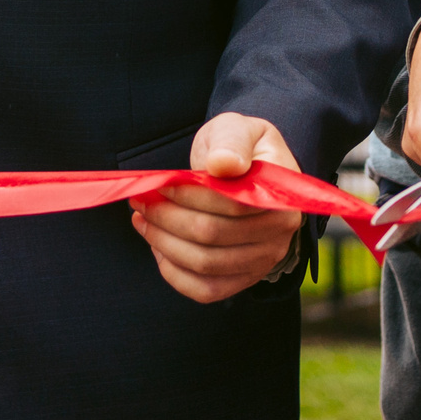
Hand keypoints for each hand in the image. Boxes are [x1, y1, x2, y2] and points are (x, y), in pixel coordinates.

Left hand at [129, 113, 305, 303]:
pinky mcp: (244, 279)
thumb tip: (224, 164)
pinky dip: (175, 273)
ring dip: (163, 243)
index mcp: (280, 194)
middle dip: (166, 217)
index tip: (158, 183)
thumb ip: (231, 142)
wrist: (247, 172)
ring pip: (205, 265)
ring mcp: (264, 260)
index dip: (187, 195)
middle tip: (140, 200)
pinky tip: (158, 247)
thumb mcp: (236, 129)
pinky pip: (207, 291)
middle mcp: (280, 234)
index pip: (229, 204)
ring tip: (142, 220)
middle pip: (212, 236)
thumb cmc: (237, 148)